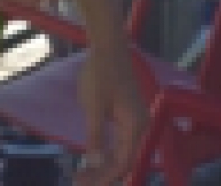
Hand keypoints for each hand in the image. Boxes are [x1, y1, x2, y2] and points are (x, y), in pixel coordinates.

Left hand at [75, 40, 147, 184]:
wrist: (108, 48)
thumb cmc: (101, 74)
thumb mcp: (94, 107)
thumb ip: (96, 137)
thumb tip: (96, 164)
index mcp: (136, 126)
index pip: (124, 163)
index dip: (105, 177)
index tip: (84, 184)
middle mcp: (141, 127)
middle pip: (125, 161)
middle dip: (103, 175)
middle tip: (79, 181)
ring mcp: (136, 122)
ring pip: (122, 154)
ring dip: (103, 166)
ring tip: (82, 174)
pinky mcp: (128, 117)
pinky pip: (120, 143)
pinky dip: (106, 154)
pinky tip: (92, 160)